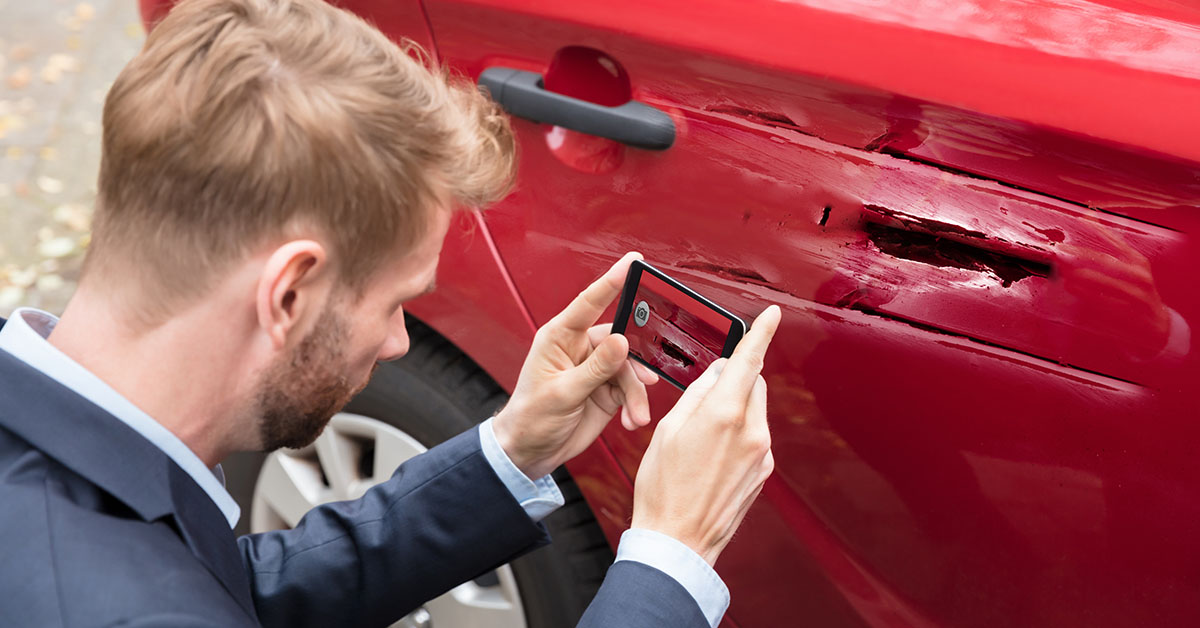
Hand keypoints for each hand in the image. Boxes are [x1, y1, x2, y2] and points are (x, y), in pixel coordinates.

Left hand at [493, 252, 659, 479]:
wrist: (530, 451)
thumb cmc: (531, 417)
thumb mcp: (562, 393)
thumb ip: (595, 368)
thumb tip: (622, 341)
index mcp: (559, 337)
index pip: (589, 302)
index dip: (613, 280)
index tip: (634, 261)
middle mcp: (580, 347)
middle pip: (621, 340)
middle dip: (636, 362)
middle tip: (647, 378)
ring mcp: (596, 368)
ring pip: (630, 369)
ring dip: (636, 393)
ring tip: (636, 415)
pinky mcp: (607, 389)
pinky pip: (631, 389)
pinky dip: (635, 404)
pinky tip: (632, 419)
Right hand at [630, 304, 781, 565]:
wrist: (678, 540)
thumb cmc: (663, 489)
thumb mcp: (668, 429)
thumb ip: (697, 394)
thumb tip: (716, 375)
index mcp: (724, 414)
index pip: (749, 361)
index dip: (761, 333)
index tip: (771, 315)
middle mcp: (751, 431)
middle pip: (753, 383)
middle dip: (734, 379)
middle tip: (704, 396)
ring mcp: (761, 453)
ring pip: (754, 410)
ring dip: (735, 408)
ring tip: (702, 436)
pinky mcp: (762, 471)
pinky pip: (754, 436)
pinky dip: (738, 433)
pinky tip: (712, 455)